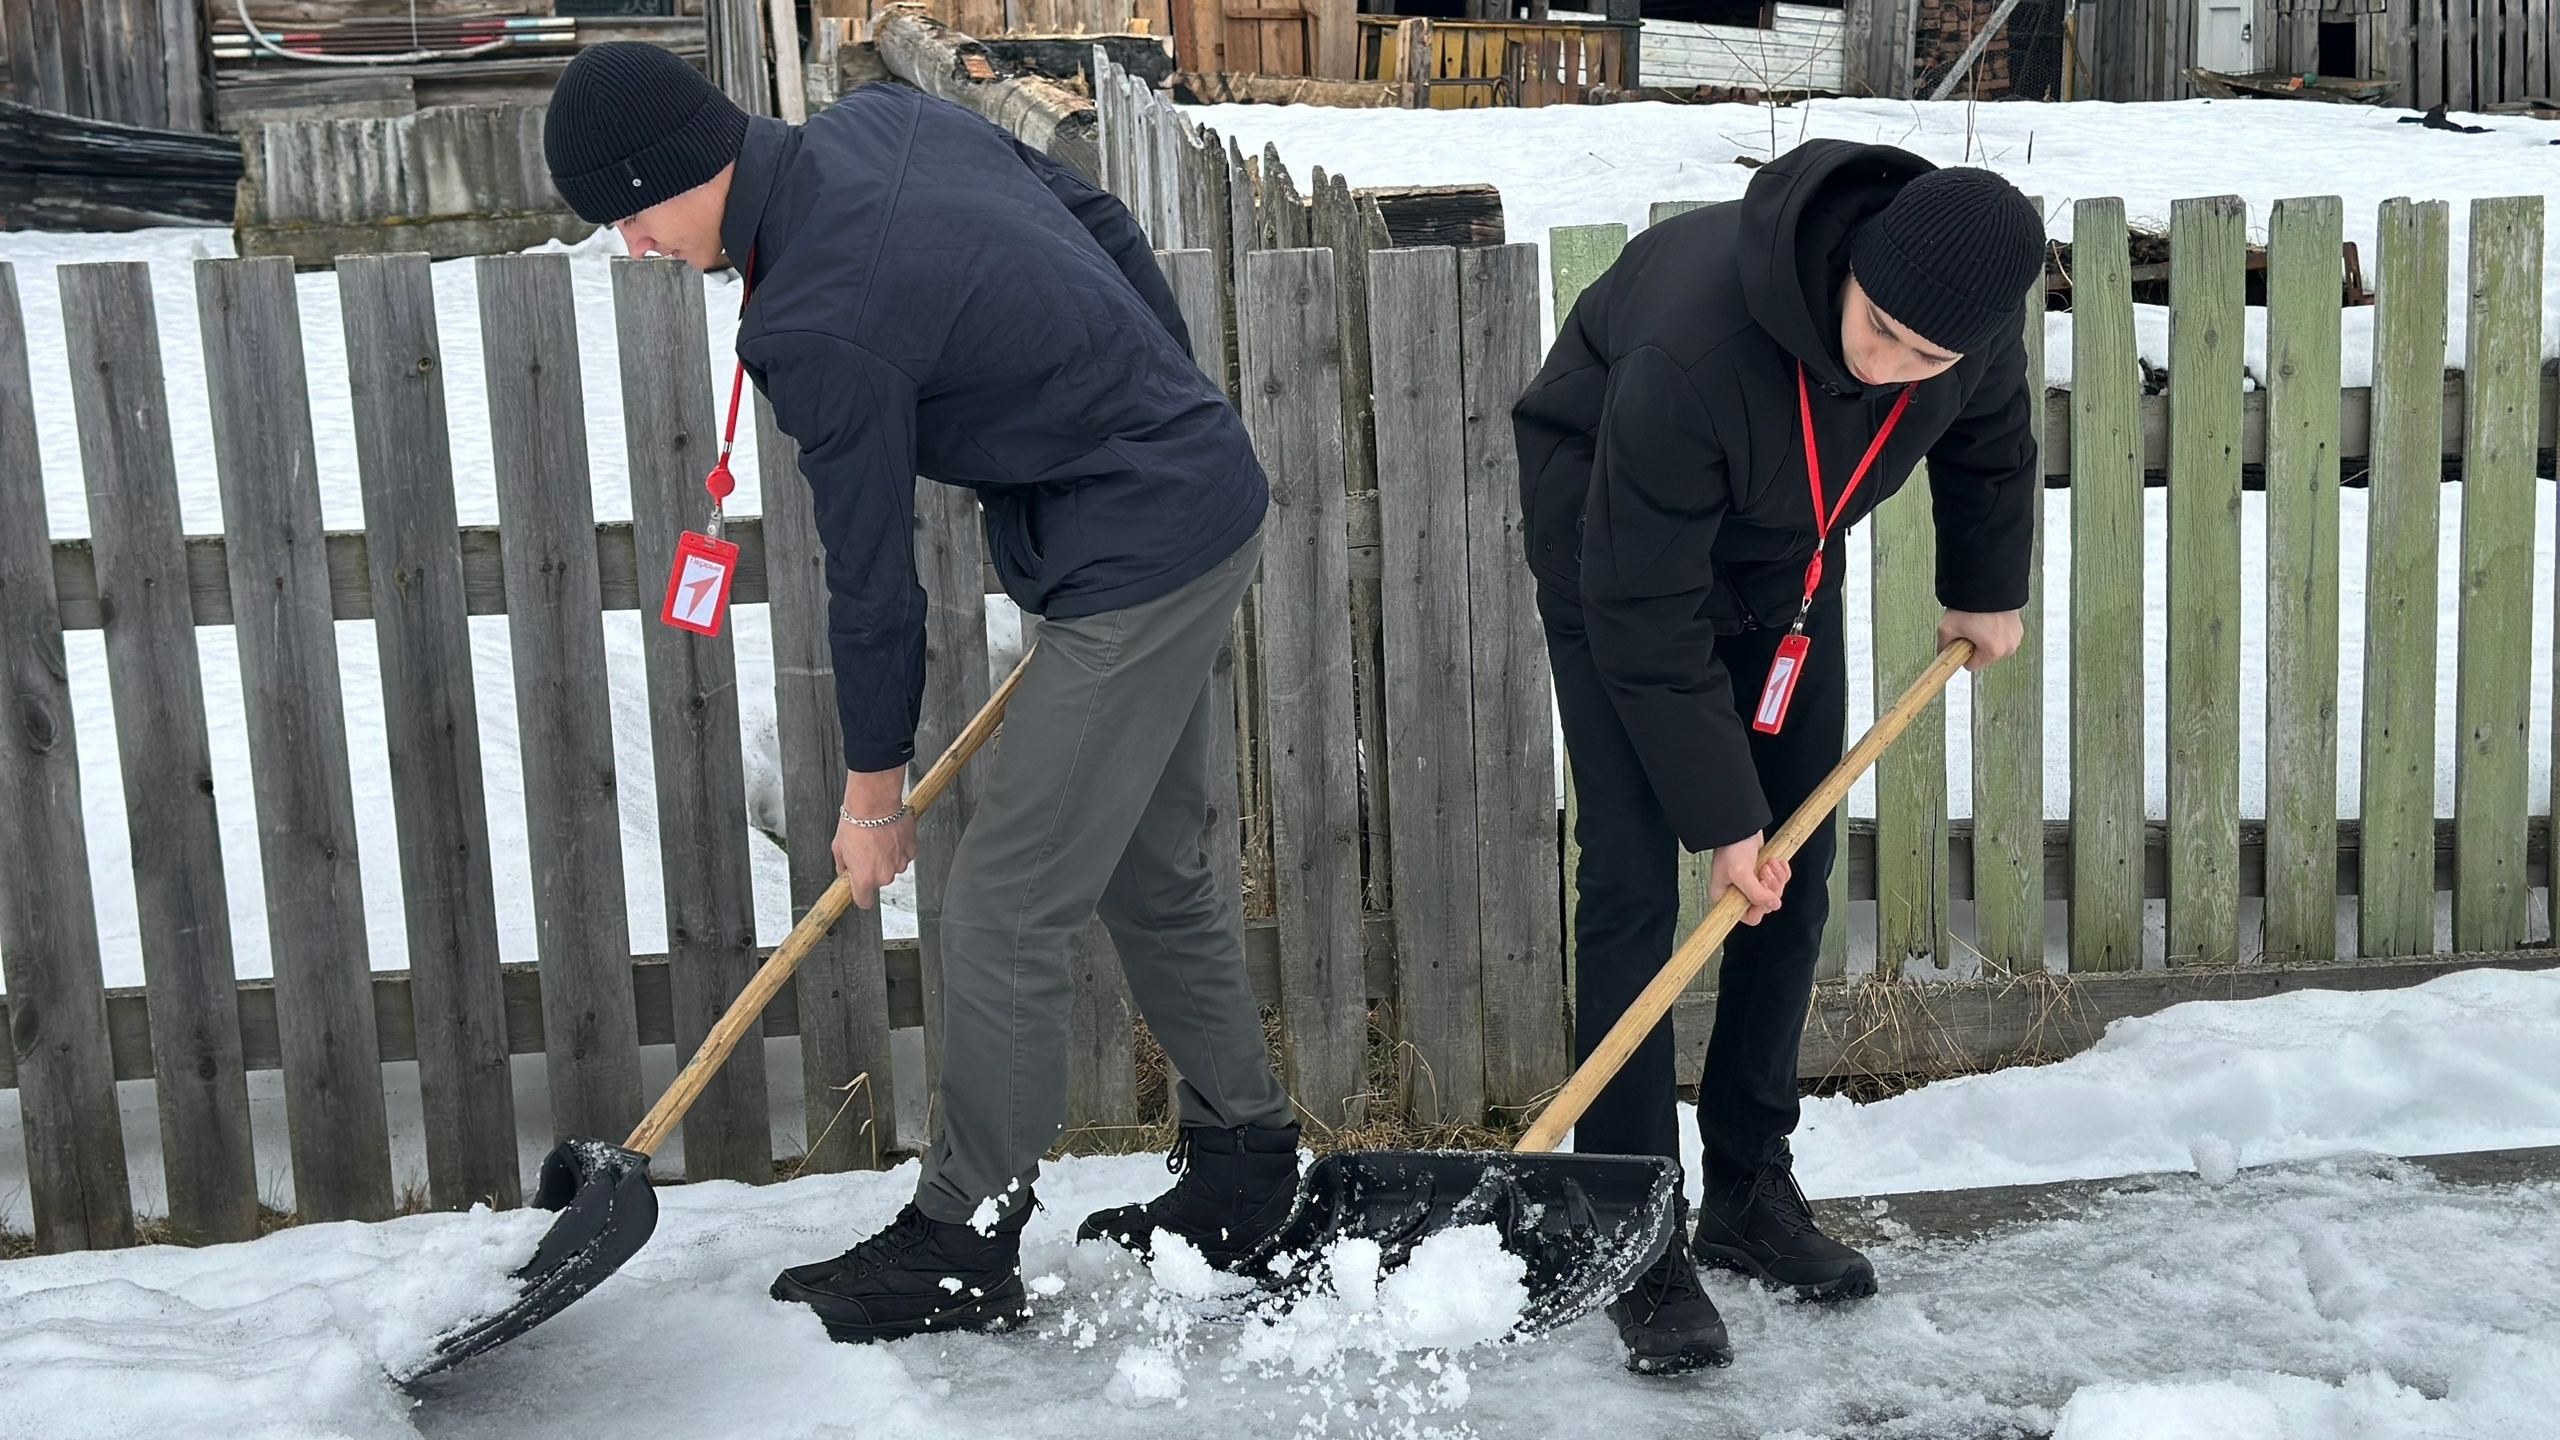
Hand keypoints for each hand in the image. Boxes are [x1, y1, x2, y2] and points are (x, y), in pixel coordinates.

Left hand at [832, 767, 915, 909]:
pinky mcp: (911, 851)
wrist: (875, 804)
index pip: (864, 901)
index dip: (862, 895)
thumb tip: (844, 869)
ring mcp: (900, 863)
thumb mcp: (839, 847)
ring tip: (879, 840)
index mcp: (864, 878)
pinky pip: (905, 855)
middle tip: (868, 851)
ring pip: (893, 867)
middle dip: (874, 869)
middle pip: (880, 880)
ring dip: (888, 858)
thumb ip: (843, 864)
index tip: (860, 890)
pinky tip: (890, 836)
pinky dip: (899, 848)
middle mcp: (884, 875)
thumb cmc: (856, 823)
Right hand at [1708, 832, 1790, 926]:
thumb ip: (1756, 893)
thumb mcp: (1740, 873)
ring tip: (1768, 864)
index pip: (1748, 917)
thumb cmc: (1731, 847)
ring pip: (1775, 892)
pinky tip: (1775, 861)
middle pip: (1765, 905)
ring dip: (1776, 877)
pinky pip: (1781, 881)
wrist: (1741, 826)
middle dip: (1770, 888)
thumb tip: (1773, 905)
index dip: (1759, 908)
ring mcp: (1753, 883)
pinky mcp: (1764, 874)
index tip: (1763, 894)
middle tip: (1764, 873)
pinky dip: (1781, 871)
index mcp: (1727, 898)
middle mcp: (1740, 893)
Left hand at [1938, 608, 2023, 671]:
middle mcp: (2008, 646)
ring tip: (1978, 621)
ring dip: (1984, 637)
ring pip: (1993, 646)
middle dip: (1973, 645)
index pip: (1972, 665)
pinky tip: (1986, 618)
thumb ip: (1943, 647)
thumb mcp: (1947, 628)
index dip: (1961, 653)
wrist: (1987, 582)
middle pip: (1983, 656)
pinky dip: (1993, 629)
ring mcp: (2015, 636)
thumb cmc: (1971, 602)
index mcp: (1993, 651)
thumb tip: (1943, 653)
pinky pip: (2001, 635)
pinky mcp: (2018, 626)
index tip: (1959, 643)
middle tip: (1968, 628)